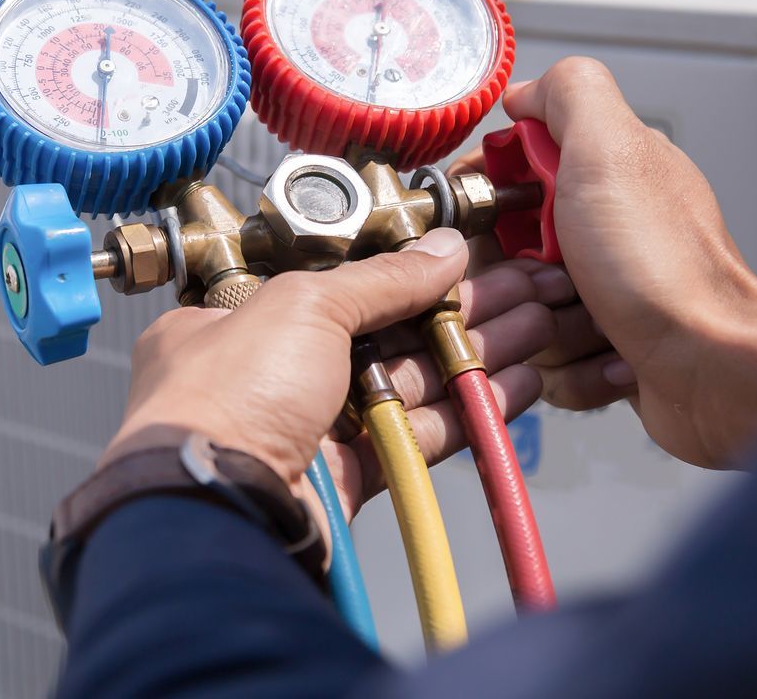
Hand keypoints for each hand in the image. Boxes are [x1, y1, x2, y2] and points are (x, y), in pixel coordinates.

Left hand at [102, 228, 570, 521]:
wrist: (217, 505)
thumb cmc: (228, 396)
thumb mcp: (304, 305)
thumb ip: (382, 278)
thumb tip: (443, 250)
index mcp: (237, 322)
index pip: (335, 286)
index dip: (405, 272)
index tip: (464, 261)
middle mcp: (269, 374)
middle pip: (382, 333)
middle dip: (458, 312)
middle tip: (523, 291)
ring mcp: (308, 428)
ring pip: (407, 384)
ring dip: (474, 356)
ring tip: (539, 330)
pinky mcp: (344, 478)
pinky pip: (414, 437)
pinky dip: (465, 412)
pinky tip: (516, 387)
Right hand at [490, 57, 756, 467]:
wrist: (717, 366)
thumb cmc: (667, 270)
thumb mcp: (611, 150)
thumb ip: (569, 94)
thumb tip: (526, 90)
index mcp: (602, 176)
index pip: (506, 177)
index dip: (487, 200)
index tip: (493, 220)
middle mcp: (604, 231)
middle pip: (502, 254)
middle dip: (512, 278)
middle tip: (552, 280)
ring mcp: (605, 294)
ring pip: (521, 315)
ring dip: (543, 330)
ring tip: (593, 325)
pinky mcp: (606, 351)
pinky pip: (549, 366)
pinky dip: (571, 371)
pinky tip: (611, 359)